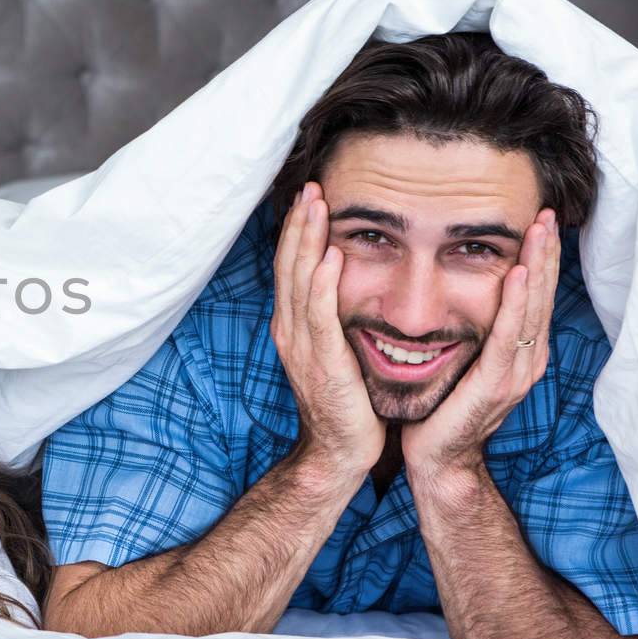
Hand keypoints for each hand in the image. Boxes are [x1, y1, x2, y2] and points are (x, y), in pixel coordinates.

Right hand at [270, 182, 384, 475]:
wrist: (339, 451)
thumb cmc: (346, 403)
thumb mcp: (336, 351)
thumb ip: (334, 318)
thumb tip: (348, 284)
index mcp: (294, 326)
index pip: (292, 267)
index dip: (299, 231)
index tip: (312, 196)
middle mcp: (290, 330)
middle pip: (289, 265)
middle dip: (299, 224)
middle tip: (311, 186)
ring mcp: (302, 345)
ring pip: (300, 280)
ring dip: (308, 240)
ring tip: (316, 205)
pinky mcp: (322, 361)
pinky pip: (319, 314)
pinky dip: (322, 282)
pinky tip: (331, 256)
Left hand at [403, 210, 558, 476]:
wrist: (435, 459)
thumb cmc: (440, 408)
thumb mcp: (459, 360)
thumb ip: (469, 332)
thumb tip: (458, 295)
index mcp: (516, 352)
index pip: (533, 297)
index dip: (539, 259)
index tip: (538, 221)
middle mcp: (525, 360)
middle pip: (541, 297)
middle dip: (545, 254)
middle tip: (548, 214)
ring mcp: (515, 373)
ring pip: (531, 309)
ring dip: (537, 266)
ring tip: (540, 231)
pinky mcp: (496, 383)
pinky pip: (508, 335)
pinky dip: (515, 302)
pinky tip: (518, 273)